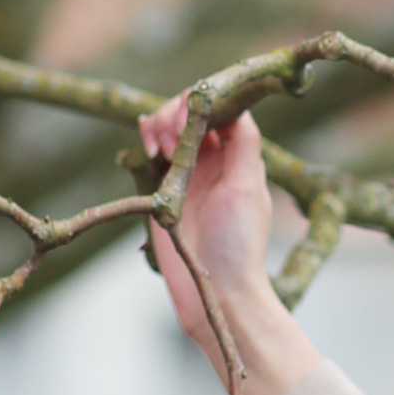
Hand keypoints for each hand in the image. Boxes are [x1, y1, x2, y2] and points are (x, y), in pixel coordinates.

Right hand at [138, 103, 315, 394]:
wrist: (216, 293)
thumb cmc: (239, 245)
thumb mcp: (248, 189)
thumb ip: (243, 145)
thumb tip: (234, 104)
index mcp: (240, 156)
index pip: (222, 109)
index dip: (203, 101)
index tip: (188, 113)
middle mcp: (214, 161)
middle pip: (192, 114)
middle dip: (176, 112)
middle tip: (168, 135)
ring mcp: (187, 174)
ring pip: (170, 130)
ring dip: (161, 124)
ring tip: (156, 143)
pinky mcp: (162, 192)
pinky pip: (151, 156)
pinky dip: (146, 140)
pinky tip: (145, 142)